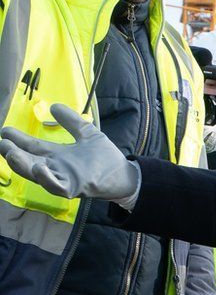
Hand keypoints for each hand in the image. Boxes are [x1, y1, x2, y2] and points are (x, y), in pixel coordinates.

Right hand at [0, 104, 137, 199]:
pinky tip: (39, 168)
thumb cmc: (105, 157)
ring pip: (38, 174)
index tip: (5, 131)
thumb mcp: (87, 134)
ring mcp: (64, 178)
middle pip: (29, 161)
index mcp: (58, 156)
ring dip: (23, 165)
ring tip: (11, 154)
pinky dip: (46, 179)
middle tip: (2, 144)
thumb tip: (54, 106)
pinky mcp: (75, 187)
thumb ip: (72, 121)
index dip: (19, 140)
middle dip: (13, 154)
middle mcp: (56, 167)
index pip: (33, 147)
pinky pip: (56, 186)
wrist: (124, 174)